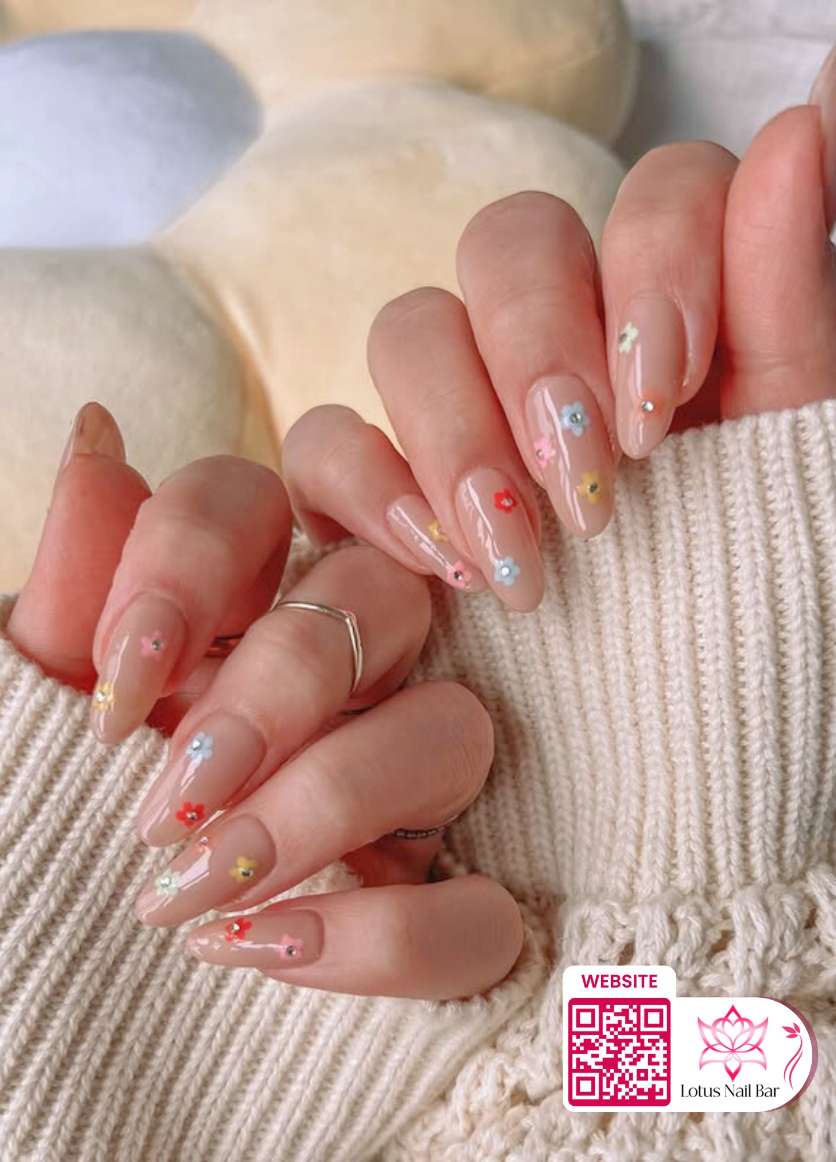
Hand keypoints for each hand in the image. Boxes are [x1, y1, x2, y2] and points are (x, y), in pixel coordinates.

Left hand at [5, 405, 522, 999]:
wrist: (66, 993)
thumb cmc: (55, 829)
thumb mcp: (41, 709)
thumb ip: (80, 579)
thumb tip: (96, 430)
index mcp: (241, 602)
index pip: (256, 496)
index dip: (190, 564)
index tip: (122, 684)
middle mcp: (346, 666)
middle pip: (375, 592)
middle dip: (281, 686)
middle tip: (181, 790)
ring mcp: (411, 779)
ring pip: (451, 730)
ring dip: (331, 804)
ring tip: (206, 890)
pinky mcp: (458, 896)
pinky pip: (479, 909)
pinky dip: (384, 938)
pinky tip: (274, 952)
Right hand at [282, 48, 835, 612]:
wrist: (678, 739)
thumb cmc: (747, 597)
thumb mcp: (783, 454)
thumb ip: (789, 293)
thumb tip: (809, 118)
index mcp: (670, 321)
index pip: (650, 191)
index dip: (653, 261)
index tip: (669, 395)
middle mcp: (561, 348)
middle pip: (510, 240)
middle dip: (541, 348)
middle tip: (585, 480)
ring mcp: (460, 416)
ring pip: (409, 327)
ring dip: (455, 428)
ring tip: (515, 555)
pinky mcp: (379, 496)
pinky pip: (325, 440)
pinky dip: (369, 487)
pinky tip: (436, 559)